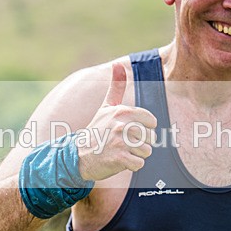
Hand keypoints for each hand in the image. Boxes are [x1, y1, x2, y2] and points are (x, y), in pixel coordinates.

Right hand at [76, 62, 156, 180]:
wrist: (79, 155)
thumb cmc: (97, 130)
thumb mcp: (106, 107)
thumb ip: (116, 87)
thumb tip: (117, 64)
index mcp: (122, 112)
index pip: (151, 121)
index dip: (145, 128)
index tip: (130, 131)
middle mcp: (122, 125)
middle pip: (151, 138)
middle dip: (141, 144)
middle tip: (124, 143)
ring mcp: (120, 142)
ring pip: (147, 151)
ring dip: (136, 155)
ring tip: (121, 152)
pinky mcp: (119, 158)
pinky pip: (139, 163)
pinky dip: (131, 165)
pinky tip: (119, 161)